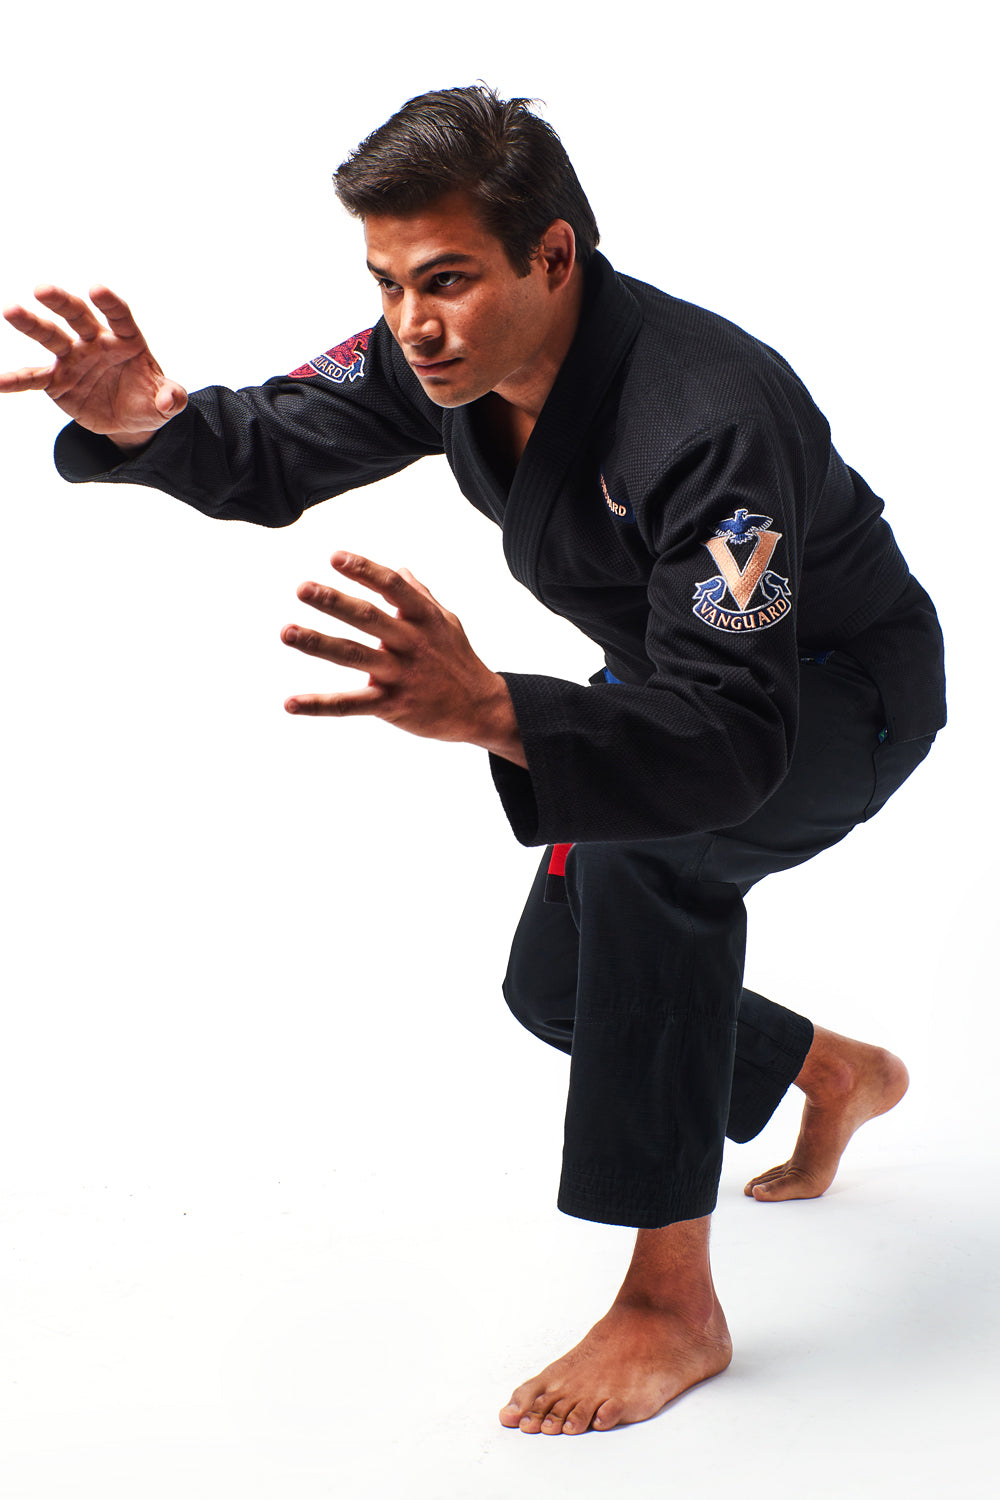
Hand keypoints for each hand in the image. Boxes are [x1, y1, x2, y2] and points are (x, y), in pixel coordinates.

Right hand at [0, 284, 186, 447]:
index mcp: (127, 339)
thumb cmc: (149, 400)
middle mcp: (96, 341)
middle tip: (43, 289)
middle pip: (78, 316)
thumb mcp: (166, 402)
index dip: (110, 303)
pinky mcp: (57, 381)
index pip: (119, 316)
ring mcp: (74, 358)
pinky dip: (17, 380)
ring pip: (51, 336)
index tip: (98, 290)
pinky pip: (35, 378)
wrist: (128, 419)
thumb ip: (171, 398)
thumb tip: (168, 402)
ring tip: (11, 311)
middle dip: (62, 302)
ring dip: (32, 324)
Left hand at [281, 551, 526, 766]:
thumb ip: (420, 596)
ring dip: (318, 644)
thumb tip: (401, 570)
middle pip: (369, 618)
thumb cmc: (459, 661)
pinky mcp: (393, 706)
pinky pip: (351, 705)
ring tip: (287, 632)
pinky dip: (319, 705)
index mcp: (424, 618)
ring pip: (354, 656)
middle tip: (302, 588)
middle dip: (334, 602)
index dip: (365, 571)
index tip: (335, 557)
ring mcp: (402, 675)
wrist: (482, 709)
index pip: (392, 587)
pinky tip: (290, 703)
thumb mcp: (446, 623)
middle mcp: (412, 643)